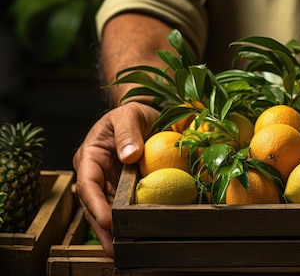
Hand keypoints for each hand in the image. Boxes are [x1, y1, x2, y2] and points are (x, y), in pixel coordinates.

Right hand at [73, 102, 159, 256]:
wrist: (146, 114)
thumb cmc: (132, 111)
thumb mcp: (129, 114)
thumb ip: (128, 133)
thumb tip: (129, 156)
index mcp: (90, 156)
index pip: (88, 184)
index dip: (95, 205)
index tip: (107, 221)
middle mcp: (96, 174)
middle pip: (95, 205)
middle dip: (102, 229)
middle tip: (114, 250)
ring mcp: (110, 183)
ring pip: (109, 210)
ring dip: (114, 232)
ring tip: (123, 252)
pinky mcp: (124, 188)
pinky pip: (124, 207)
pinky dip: (128, 222)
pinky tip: (136, 237)